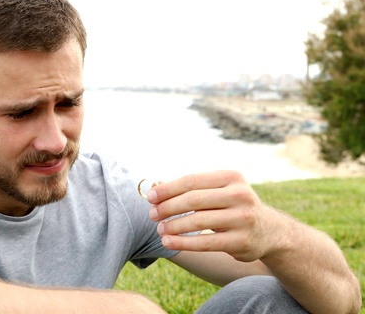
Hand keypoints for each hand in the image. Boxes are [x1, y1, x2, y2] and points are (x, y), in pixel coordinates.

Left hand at [146, 170, 275, 261]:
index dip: (168, 189)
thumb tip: (154, 185)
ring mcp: (243, 218)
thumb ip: (188, 188)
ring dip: (173, 226)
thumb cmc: (231, 207)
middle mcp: (240, 195)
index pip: (192, 181)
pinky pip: (205, 243)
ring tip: (159, 228)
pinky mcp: (241, 241)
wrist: (269, 231)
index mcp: (231, 177)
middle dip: (168, 207)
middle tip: (152, 215)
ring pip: (198, 221)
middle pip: (194, 200)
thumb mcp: (216, 192)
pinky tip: (168, 242)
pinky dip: (183, 242)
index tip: (150, 197)